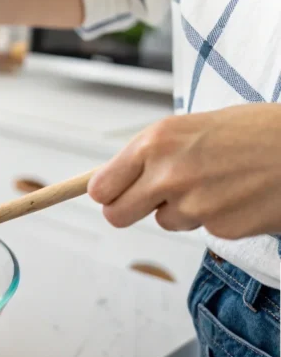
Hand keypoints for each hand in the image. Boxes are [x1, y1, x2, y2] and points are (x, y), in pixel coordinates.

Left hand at [88, 103, 280, 238]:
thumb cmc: (255, 132)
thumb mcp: (193, 127)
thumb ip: (153, 153)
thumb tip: (115, 177)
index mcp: (156, 141)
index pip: (101, 187)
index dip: (108, 193)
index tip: (113, 193)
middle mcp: (167, 173)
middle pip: (117, 215)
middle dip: (130, 211)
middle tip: (152, 200)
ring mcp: (193, 204)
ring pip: (165, 221)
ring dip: (183, 210)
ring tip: (217, 183)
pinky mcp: (219, 227)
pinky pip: (202, 229)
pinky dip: (216, 217)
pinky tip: (239, 195)